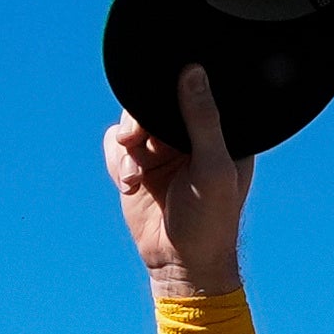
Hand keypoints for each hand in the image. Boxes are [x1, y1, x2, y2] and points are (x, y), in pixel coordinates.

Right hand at [103, 64, 249, 299]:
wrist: (181, 263)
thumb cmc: (211, 219)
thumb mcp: (212, 167)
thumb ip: (202, 119)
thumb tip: (193, 70)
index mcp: (219, 129)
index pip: (194, 89)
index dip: (173, 85)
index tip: (156, 89)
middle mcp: (188, 134)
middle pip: (154, 100)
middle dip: (139, 119)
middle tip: (134, 137)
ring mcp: (161, 149)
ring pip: (131, 121)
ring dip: (126, 145)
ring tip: (133, 174)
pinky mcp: (137, 166)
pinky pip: (115, 146)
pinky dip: (117, 162)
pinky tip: (129, 185)